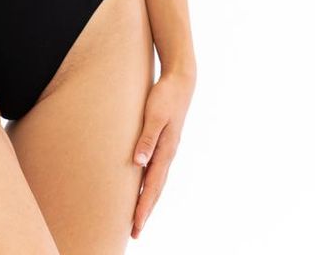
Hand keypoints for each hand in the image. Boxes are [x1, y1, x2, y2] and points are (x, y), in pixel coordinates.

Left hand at [131, 68, 195, 238]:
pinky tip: (143, 186)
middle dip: (145, 210)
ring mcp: (167, 149)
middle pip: (156, 189)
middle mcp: (167, 154)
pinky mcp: (164, 142)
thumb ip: (147, 138)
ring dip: (147, 199)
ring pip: (157, 181)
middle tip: (134, 232)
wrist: (180, 81)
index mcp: (166, 150)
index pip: (152, 186)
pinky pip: (156, 169)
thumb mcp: (154, 115)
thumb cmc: (165, 96)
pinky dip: (149, 183)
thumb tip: (139, 163)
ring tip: (138, 216)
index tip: (136, 226)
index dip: (143, 207)